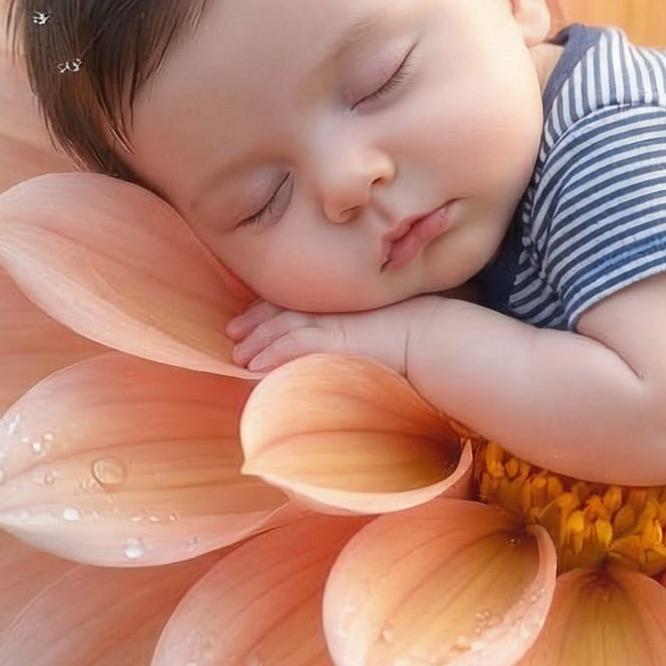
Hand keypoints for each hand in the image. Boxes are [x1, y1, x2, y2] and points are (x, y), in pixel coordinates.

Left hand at [228, 298, 428, 376]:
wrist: (432, 337)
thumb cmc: (413, 335)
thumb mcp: (377, 328)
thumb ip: (357, 332)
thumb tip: (349, 345)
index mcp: (340, 303)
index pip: (297, 300)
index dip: (269, 308)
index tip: (248, 316)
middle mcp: (333, 307)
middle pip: (283, 308)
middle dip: (255, 321)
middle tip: (232, 332)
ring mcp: (334, 322)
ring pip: (284, 326)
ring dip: (257, 341)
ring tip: (237, 355)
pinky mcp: (337, 339)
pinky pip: (298, 343)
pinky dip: (274, 352)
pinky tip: (255, 365)